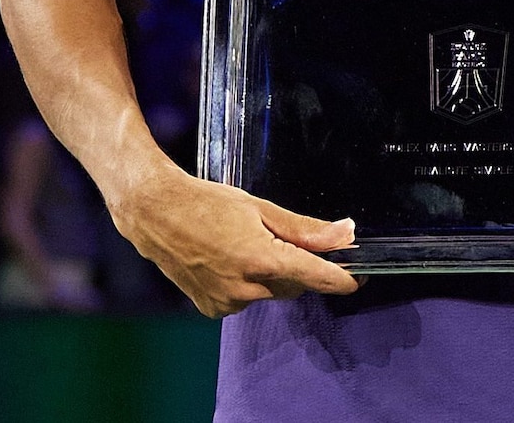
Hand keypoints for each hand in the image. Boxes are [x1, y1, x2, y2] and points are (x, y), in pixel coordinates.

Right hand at [108, 165, 359, 317]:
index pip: (313, 275)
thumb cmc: (207, 203)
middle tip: (282, 238)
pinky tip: (230, 260)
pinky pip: (246, 300)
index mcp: (259, 259)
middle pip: (293, 284)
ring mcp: (226, 302)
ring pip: (270, 293)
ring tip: (245, 243)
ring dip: (272, 275)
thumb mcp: (260, 208)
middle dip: (298, 265)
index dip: (339, 278)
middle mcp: (244, 288)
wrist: (155, 213)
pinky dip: (248, 284)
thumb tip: (345, 234)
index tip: (358, 280)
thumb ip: (305, 229)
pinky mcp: (212, 309)